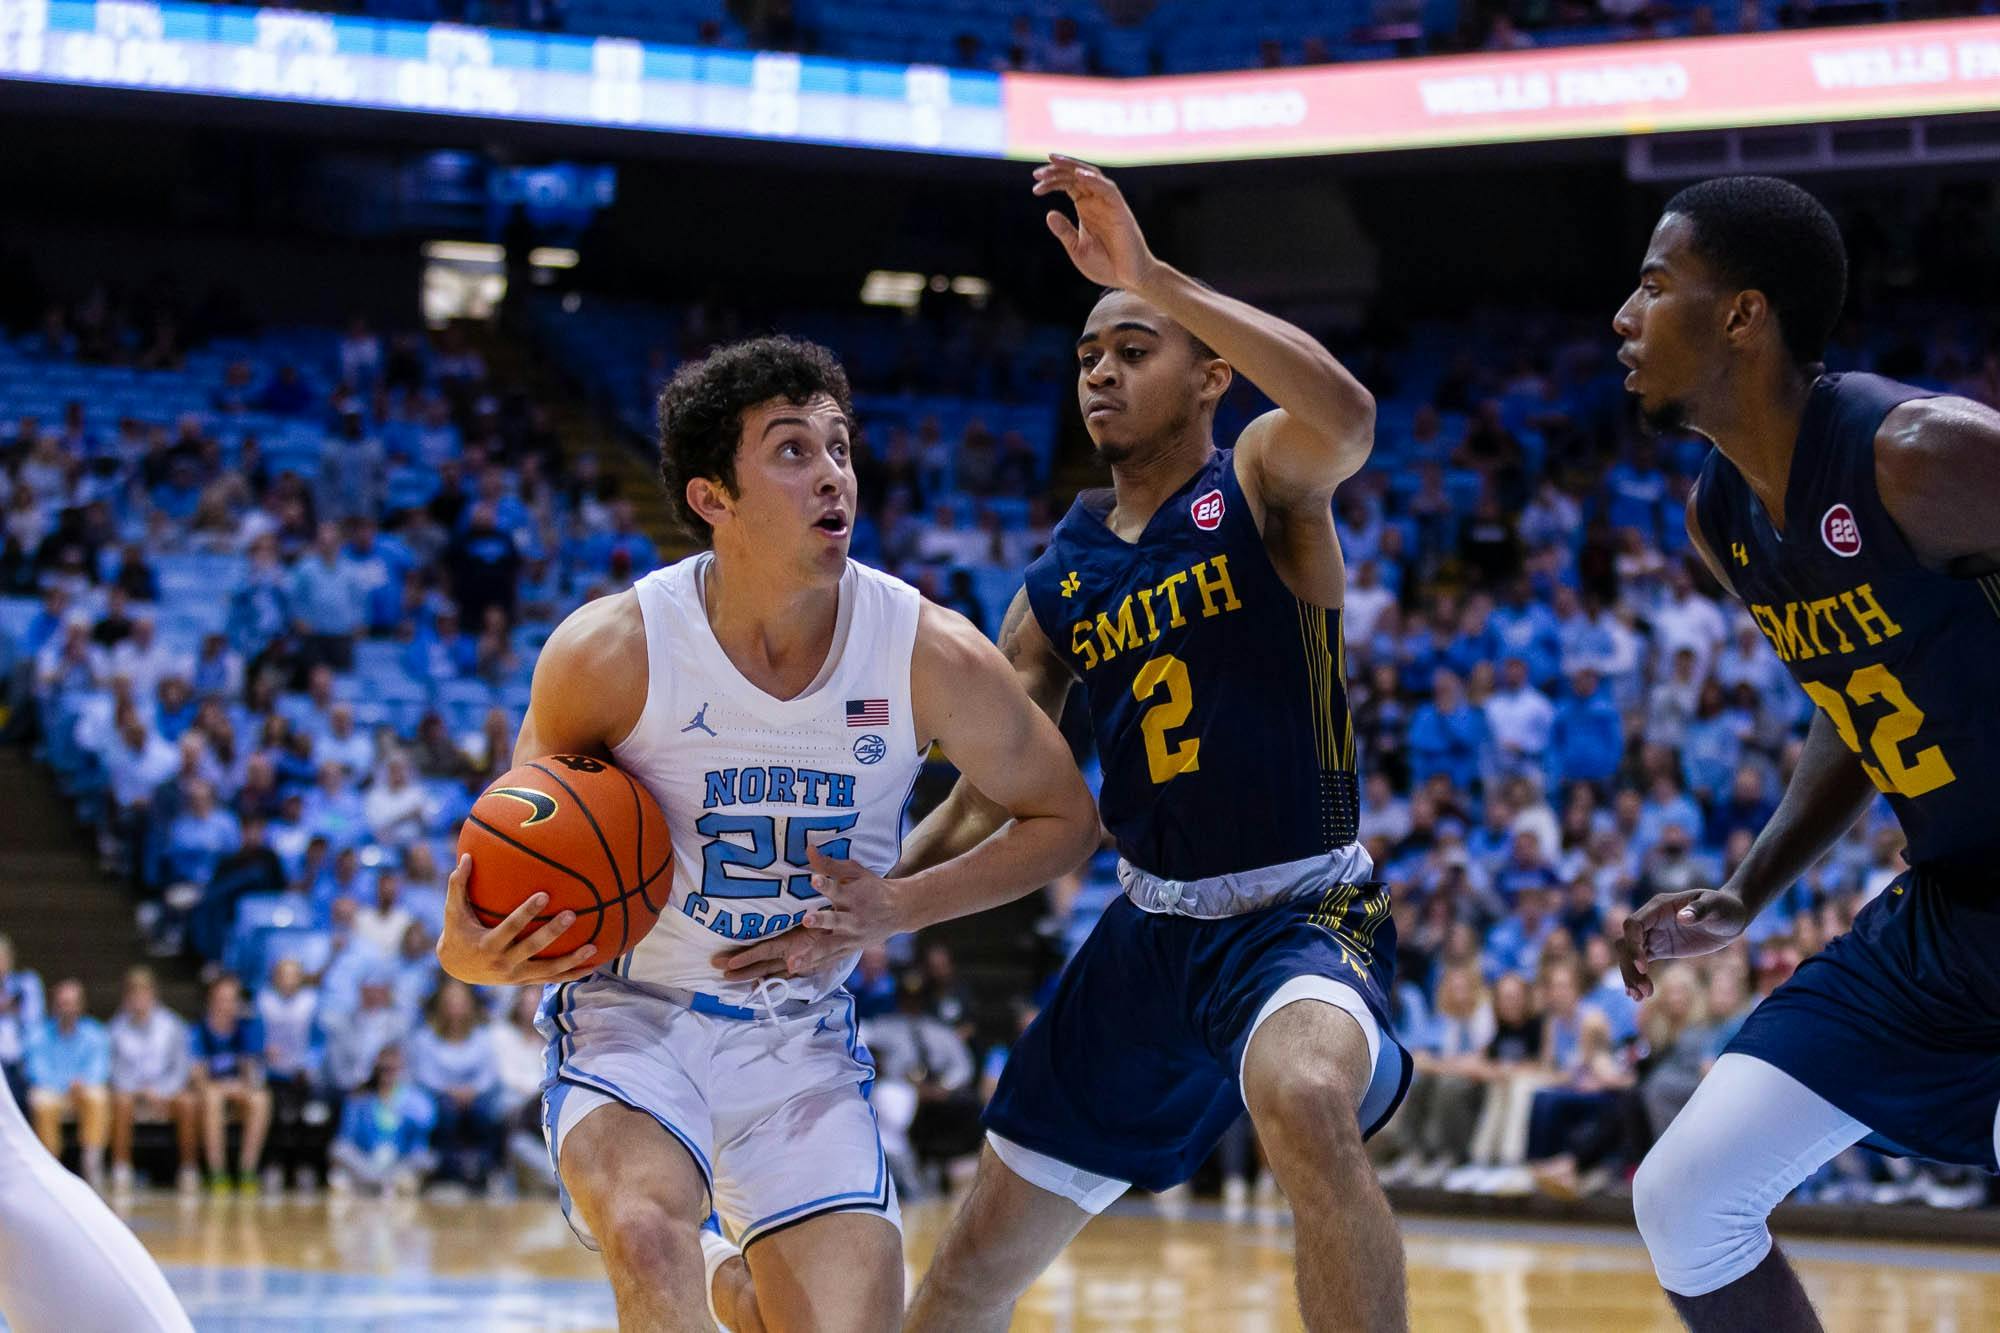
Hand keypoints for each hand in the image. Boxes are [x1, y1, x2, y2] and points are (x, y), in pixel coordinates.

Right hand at [434, 853, 603, 985]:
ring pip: (547, 970)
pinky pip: (551, 979)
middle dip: (552, 932)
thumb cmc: (457, 931)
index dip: (526, 913)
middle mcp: (503, 963)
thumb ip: (458, 884)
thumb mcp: (453, 911)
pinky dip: (572, 974)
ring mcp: (515, 976)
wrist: (456, 968)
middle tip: (572, 915)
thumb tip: (465, 856)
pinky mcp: (525, 981)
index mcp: (487, 945)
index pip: (510, 927)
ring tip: (594, 945)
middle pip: (532, 948)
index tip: (544, 895)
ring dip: (571, 960)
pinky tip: (593, 965)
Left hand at [715, 847, 905, 981]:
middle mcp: (852, 918)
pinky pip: (830, 960)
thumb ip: (830, 864)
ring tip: (792, 963)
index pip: (837, 888)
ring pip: (829, 947)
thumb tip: (808, 848)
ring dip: (811, 955)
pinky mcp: (850, 950)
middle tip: (807, 919)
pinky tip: (797, 973)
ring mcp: (851, 937)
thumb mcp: (856, 872)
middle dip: (821, 920)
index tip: (814, 879)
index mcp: (854, 896)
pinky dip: (816, 967)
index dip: (825, 884)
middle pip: (834, 920)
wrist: (900, 911)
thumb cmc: (873, 888)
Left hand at [1032, 155, 1157, 290]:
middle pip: (1077, 175)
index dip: (1052, 181)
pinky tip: (1079, 175)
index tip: (1035, 187)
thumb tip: (1049, 214)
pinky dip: (1093, 180)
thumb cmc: (1105, 265)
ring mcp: (1109, 204)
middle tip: (1037, 173)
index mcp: (1086, 208)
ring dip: (1072, 167)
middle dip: (1057, 170)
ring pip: (1091, 175)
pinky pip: (1108, 189)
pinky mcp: (1120, 210)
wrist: (1129, 279)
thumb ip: (1065, 231)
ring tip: (1053, 162)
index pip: (1068, 184)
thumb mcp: (1077, 249)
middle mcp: (1097, 201)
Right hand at [1616, 889, 1748, 999]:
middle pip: (1626, 943)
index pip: (1633, 925)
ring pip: (1629, 955)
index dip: (1633, 945)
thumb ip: (1699, 910)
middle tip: (1643, 990)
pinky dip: (1637, 977)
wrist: (1730, 917)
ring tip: (1639, 996)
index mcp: (1659, 907)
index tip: (1644, 966)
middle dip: (1629, 966)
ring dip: (1631, 975)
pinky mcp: (1659, 949)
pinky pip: (1640, 963)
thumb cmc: (1724, 907)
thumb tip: (1683, 918)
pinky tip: (1638, 995)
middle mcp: (1651, 921)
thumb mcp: (1715, 906)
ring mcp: (1653, 935)